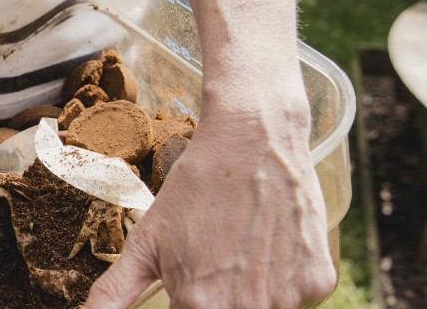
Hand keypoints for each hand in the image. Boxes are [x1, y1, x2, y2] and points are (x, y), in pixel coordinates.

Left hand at [84, 116, 336, 307]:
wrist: (255, 141)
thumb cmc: (195, 190)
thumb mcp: (145, 243)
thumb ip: (114, 292)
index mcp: (200, 305)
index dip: (186, 303)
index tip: (189, 284)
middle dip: (213, 299)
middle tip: (215, 262)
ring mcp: (289, 298)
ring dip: (248, 294)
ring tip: (238, 252)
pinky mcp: (318, 283)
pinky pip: (295, 298)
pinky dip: (280, 281)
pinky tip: (265, 247)